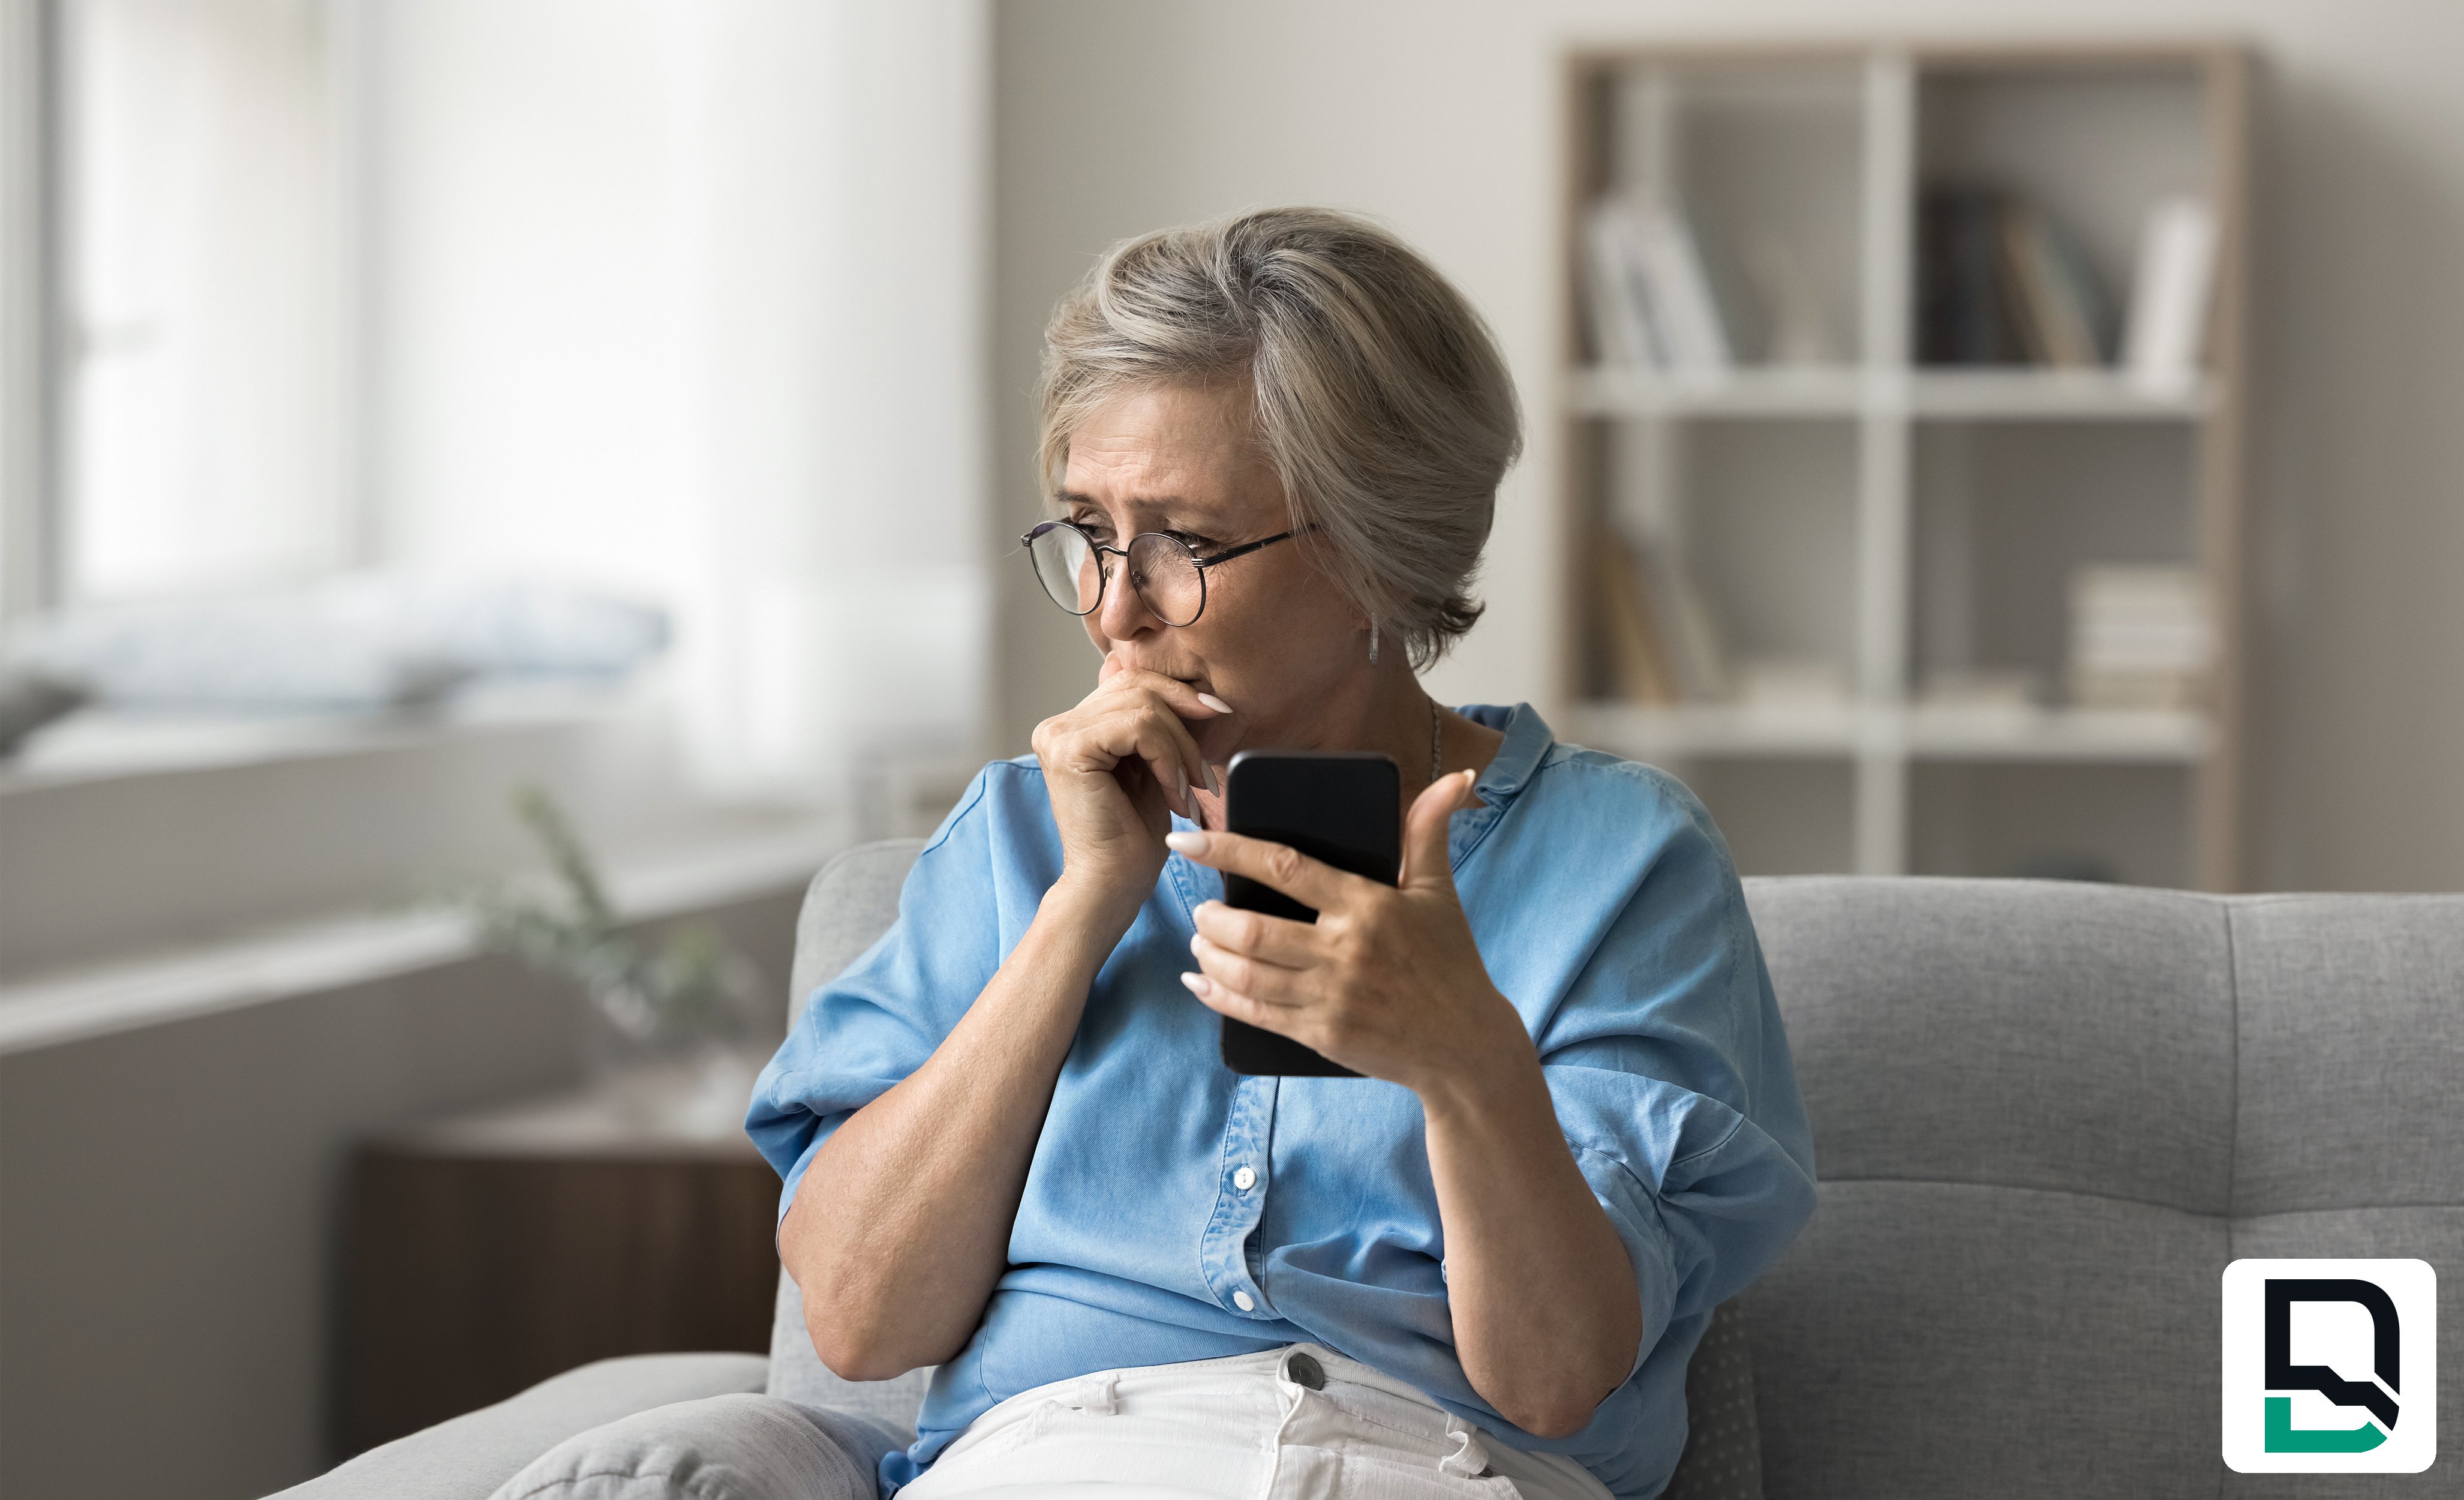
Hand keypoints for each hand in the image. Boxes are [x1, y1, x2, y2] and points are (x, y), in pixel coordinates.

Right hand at [1031, 659, 1225, 917]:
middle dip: (1186, 725)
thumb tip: (1177, 679)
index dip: (1179, 694)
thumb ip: (1150, 722)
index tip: (1219, 716)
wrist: (1112, 886)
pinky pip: (1139, 727)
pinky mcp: (1069, 749)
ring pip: (1145, 707)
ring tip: (1189, 790)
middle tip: (1204, 775)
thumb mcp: (1150, 765)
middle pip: (1140, 686)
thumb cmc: (1133, 836)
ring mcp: (1058, 735)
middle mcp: (1058, 725)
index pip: (1133, 681)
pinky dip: (1168, 758)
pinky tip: (1173, 793)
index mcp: (1073, 725)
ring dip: (1181, 749)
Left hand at [1167, 767, 1525, 1093]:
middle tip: (1201, 907)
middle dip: (1212, 917)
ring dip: (1210, 955)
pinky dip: (1217, 997)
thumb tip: (1456, 776)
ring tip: (1200, 939)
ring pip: (1246, 974)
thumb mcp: (1438, 892)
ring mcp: (1330, 997)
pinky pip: (1255, 1014)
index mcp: (1366, 905)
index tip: (1187, 842)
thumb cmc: (1450, 961)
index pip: (1284, 867)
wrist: (1466, 1045)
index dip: (1229, 851)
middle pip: (1253, 930)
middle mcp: (1343, 950)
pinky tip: (1199, 982)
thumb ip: (1429, 831)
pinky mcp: (1322, 1036)